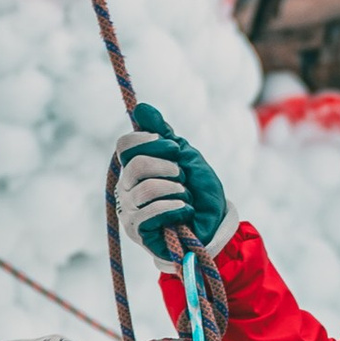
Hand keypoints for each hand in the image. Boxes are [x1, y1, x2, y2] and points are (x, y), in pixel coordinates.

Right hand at [112, 102, 233, 261]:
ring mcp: (129, 210)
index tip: (173, 147)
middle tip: (183, 177)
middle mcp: (126, 187)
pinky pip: (151, 212)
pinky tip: (185, 210)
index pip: (125, 146)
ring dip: (176, 190)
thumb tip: (140, 108)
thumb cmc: (198, 192)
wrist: (214, 225)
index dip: (148, 141)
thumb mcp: (184, 156)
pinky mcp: (137, 231)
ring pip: (147, 188)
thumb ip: (163, 134)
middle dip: (169, 168)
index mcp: (135, 167)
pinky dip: (175, 207)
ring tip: (186, 197)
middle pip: (136, 165)